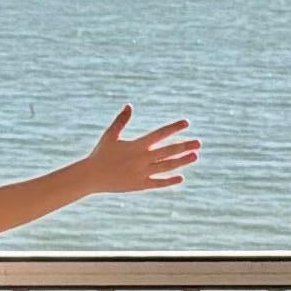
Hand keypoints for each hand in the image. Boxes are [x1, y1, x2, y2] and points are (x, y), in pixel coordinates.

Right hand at [83, 106, 200, 196]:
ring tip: (195, 156)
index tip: (186, 123)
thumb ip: (121, 121)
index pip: (159, 134)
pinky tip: (181, 177)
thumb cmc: (101, 154)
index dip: (173, 128)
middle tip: (199, 143)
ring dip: (181, 162)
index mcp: (136, 145)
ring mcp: (142, 173)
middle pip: (167, 151)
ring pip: (166, 167)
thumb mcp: (110, 135)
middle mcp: (142, 159)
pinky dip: (169, 180)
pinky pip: (158, 183)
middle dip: (184, 146)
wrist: (91, 176)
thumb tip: (129, 105)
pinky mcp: (139, 185)